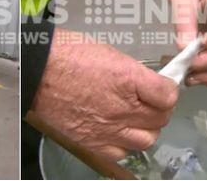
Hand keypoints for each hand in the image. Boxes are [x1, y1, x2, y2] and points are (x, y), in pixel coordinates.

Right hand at [32, 28, 177, 160]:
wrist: (38, 72)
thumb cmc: (69, 55)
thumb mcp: (108, 53)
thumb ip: (133, 72)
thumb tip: (148, 84)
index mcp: (128, 79)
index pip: (168, 95)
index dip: (169, 90)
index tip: (163, 88)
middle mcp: (122, 108)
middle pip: (161, 118)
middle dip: (159, 109)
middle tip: (149, 102)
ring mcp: (108, 129)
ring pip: (147, 139)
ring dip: (145, 128)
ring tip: (135, 119)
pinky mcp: (93, 143)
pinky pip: (122, 152)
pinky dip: (124, 144)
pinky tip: (117, 132)